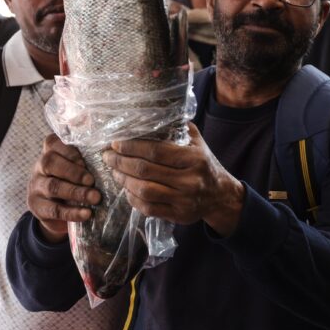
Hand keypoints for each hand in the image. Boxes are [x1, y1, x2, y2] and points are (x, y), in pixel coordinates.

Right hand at [27, 135, 98, 242]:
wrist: (56, 210)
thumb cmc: (73, 181)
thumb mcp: (77, 168)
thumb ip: (87, 160)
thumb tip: (111, 158)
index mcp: (49, 151)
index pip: (52, 143)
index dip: (70, 151)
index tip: (86, 161)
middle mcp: (39, 166)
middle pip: (50, 162)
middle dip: (74, 171)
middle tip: (92, 181)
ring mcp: (35, 187)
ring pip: (53, 186)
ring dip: (76, 192)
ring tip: (95, 198)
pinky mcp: (37, 207)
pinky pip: (54, 210)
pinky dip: (72, 212)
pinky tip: (86, 214)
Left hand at [104, 124, 244, 236]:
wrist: (221, 195)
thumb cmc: (204, 164)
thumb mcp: (197, 142)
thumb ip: (178, 128)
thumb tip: (149, 114)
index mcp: (194, 159)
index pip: (156, 151)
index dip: (132, 147)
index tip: (116, 143)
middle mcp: (189, 181)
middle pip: (146, 171)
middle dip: (121, 162)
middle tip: (109, 156)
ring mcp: (183, 200)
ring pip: (144, 191)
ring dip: (124, 180)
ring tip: (115, 172)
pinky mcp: (178, 216)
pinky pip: (148, 208)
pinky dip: (132, 198)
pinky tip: (127, 189)